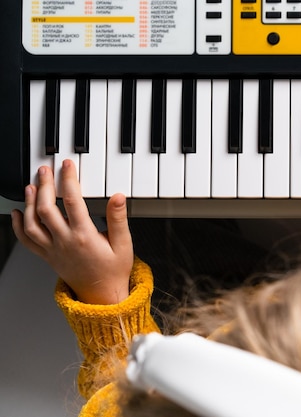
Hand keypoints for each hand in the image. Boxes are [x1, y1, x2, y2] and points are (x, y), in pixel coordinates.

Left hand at [11, 160, 133, 304]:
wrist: (103, 294)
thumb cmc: (114, 270)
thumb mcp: (124, 243)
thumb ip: (118, 219)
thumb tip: (118, 197)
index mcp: (84, 236)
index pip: (73, 201)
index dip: (68, 180)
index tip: (67, 166)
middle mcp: (65, 242)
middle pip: (46, 209)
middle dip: (44, 186)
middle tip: (45, 170)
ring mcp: (53, 250)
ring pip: (32, 224)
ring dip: (29, 203)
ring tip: (32, 186)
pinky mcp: (47, 256)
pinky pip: (27, 241)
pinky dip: (18, 226)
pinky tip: (18, 212)